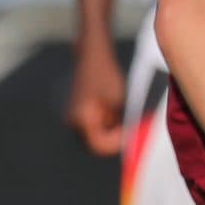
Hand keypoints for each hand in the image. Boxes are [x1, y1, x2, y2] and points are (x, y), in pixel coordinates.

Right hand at [66, 39, 126, 156]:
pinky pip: (90, 128)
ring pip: (92, 137)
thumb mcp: (119, 102)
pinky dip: (104, 127)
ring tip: (123, 120)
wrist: (92, 58)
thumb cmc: (106, 77)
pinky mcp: (76, 113)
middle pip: (94, 145)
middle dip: (113, 141)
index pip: (99, 146)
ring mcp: (72, 118)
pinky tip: (114, 114)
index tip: (132, 134)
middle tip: (130, 130)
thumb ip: (121, 123)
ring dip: (109, 134)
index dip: (117, 144)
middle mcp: (72, 122)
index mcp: (82, 120)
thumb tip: (127, 139)